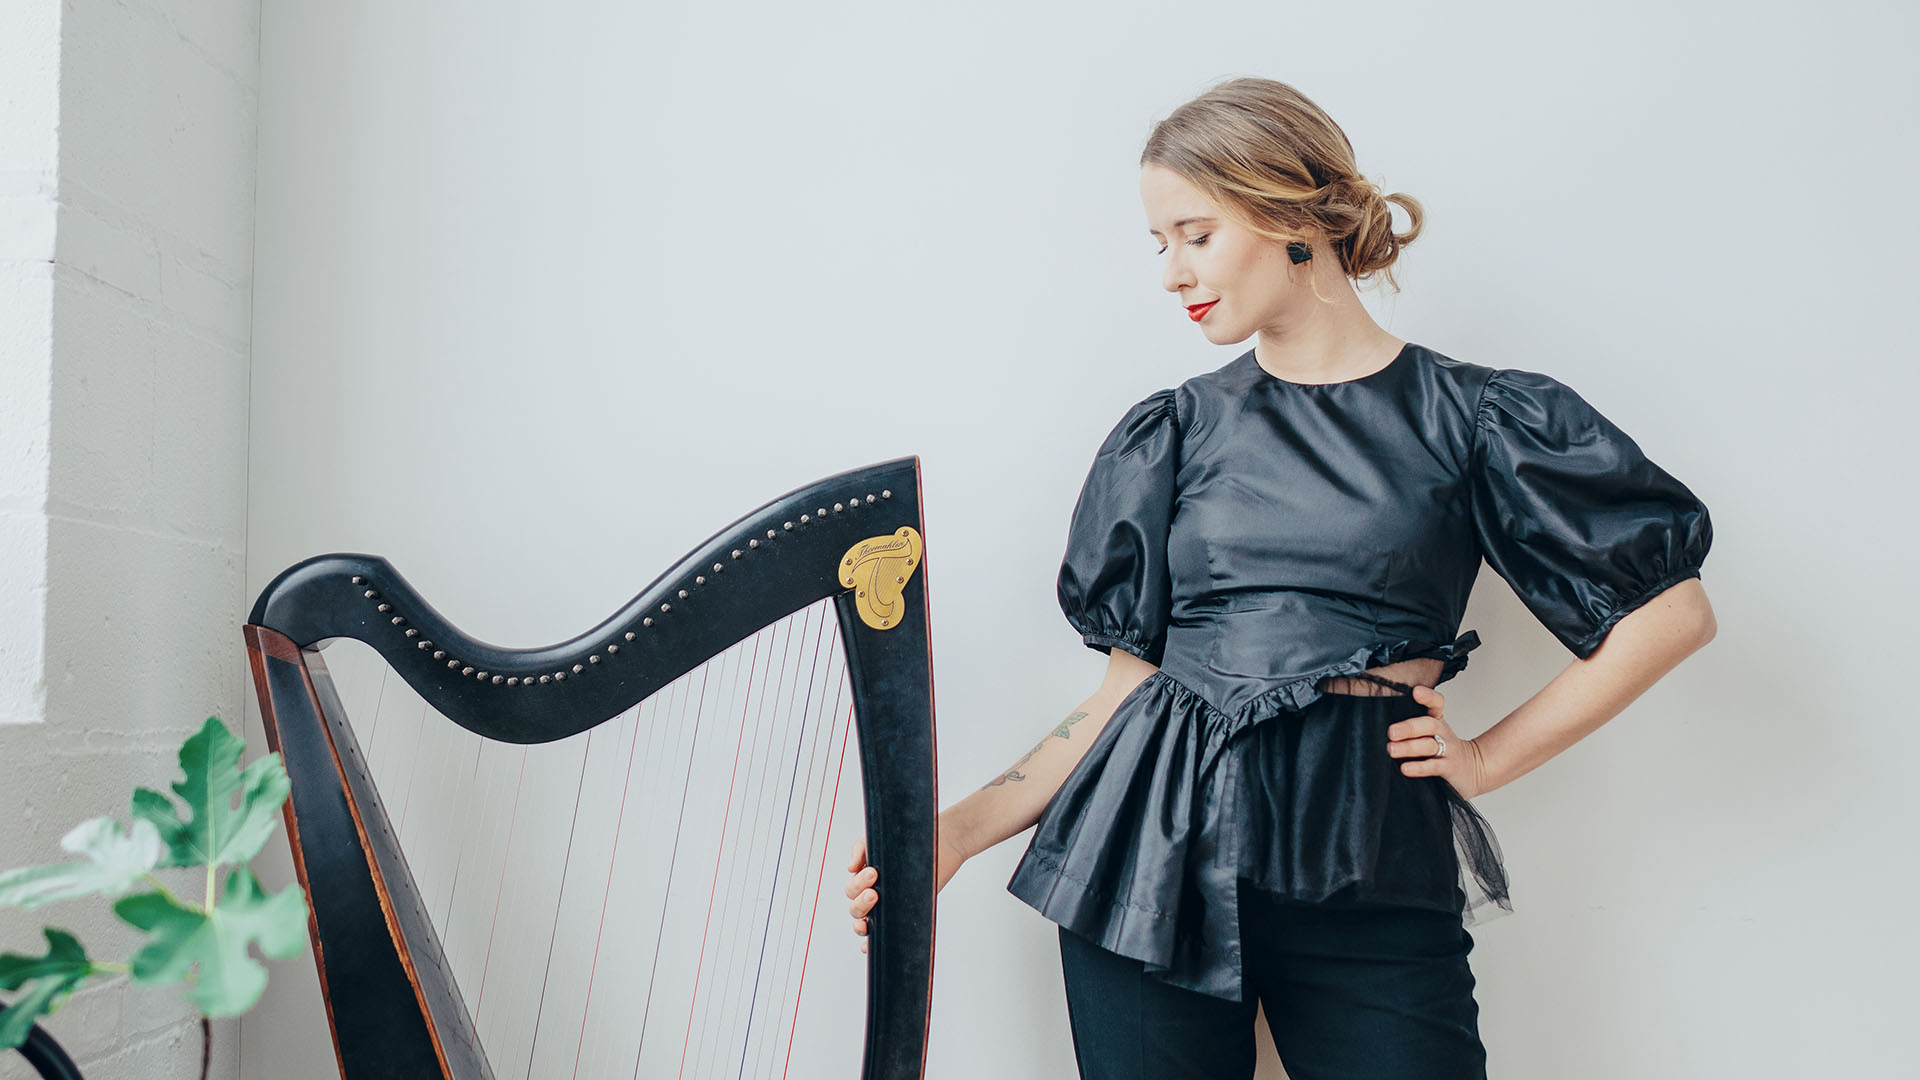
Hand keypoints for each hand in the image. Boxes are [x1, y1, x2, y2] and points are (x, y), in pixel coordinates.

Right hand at [846, 816, 967, 953]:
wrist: (943, 842)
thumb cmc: (909, 840)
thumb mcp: (879, 839)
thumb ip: (860, 848)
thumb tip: (850, 867)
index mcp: (866, 880)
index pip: (852, 890)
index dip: (858, 885)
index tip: (873, 873)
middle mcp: (875, 895)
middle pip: (855, 909)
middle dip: (861, 902)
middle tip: (875, 892)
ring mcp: (888, 907)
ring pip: (865, 923)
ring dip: (861, 924)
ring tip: (869, 919)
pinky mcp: (904, 915)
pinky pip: (883, 934)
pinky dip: (870, 944)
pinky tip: (867, 947)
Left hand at [1387, 684, 1491, 800]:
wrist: (1472, 769)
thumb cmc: (1443, 749)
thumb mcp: (1430, 733)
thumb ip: (1410, 726)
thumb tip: (1376, 721)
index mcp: (1437, 720)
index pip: (1436, 703)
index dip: (1428, 696)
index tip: (1416, 691)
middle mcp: (1443, 732)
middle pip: (1429, 724)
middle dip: (1410, 727)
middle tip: (1391, 732)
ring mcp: (1447, 750)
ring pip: (1429, 745)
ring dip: (1409, 747)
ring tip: (1392, 750)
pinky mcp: (1449, 768)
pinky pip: (1433, 767)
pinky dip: (1419, 768)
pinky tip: (1405, 768)